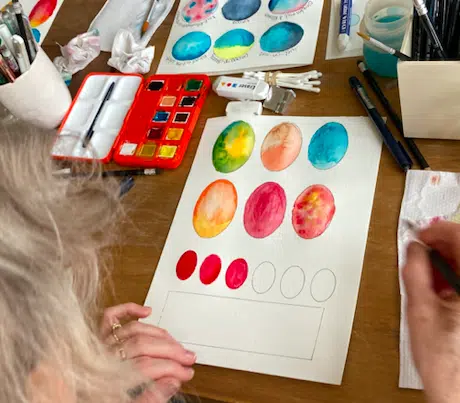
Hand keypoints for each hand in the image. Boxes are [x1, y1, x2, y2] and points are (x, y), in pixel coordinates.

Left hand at [100, 303, 195, 401]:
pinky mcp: (95, 339)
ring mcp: (97, 345)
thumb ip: (149, 399)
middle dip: (170, 351)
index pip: (147, 367)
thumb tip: (173, 382)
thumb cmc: (97, 401)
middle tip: (188, 358)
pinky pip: (109, 317)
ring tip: (174, 343)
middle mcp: (100, 357)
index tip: (186, 373)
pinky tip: (145, 312)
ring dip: (158, 333)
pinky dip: (128, 309)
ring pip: (133, 329)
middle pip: (142, 346)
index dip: (172, 369)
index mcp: (106, 378)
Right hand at [403, 221, 459, 402]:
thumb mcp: (419, 308)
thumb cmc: (444, 359)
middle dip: (438, 244)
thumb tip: (413, 249)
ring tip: (422, 268)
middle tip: (418, 247)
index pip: (458, 237)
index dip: (436, 230)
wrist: (456, 386)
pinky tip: (435, 283)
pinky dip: (449, 274)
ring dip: (442, 259)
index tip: (419, 233)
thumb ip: (414, 271)